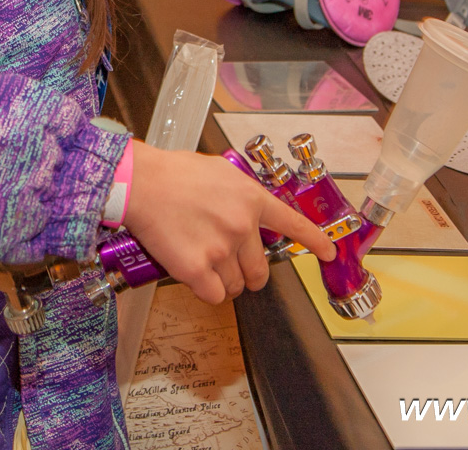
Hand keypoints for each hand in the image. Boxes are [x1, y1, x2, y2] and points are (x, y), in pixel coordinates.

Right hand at [122, 142, 336, 304]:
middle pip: (260, 270)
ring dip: (223, 281)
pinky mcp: (196, 269)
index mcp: (251, 199)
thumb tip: (249, 210)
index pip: (293, 225)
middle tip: (232, 267)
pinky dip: (205, 290)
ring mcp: (221, 249)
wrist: (139, 182)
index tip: (328, 254)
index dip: (315, 242)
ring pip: (235, 286)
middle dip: (250, 274)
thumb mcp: (218, 171)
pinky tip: (192, 273)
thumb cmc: (171, 172)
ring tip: (202, 262)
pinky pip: (213, 296)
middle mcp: (242, 226)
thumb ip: (240, 193)